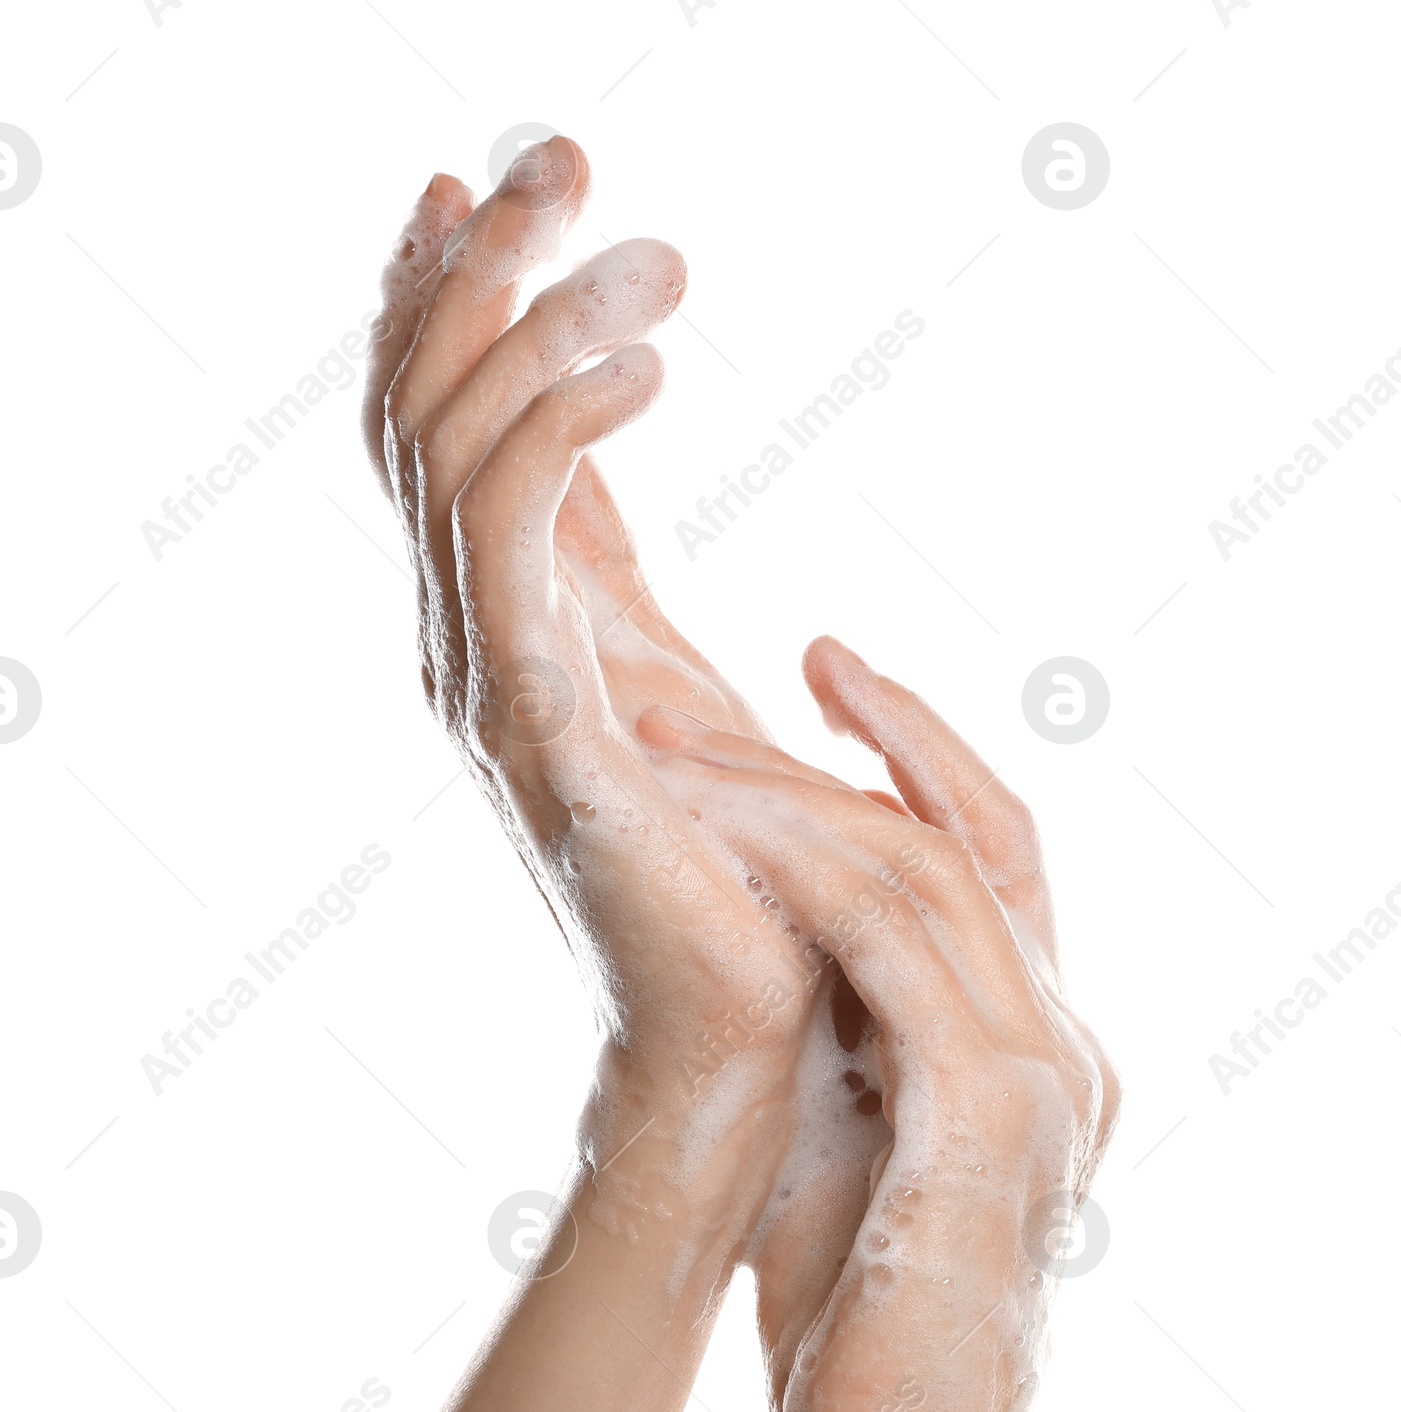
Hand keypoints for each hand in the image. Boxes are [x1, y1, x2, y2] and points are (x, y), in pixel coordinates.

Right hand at [361, 145, 806, 1167]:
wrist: (745, 1037)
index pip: (432, 427)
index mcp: (504, 631)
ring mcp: (492, 685)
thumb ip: (611, 567)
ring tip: (652, 254)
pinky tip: (651, 361)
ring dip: (536, 318)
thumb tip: (596, 442)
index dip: (440, 292)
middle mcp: (470, 646)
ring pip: (454, 446)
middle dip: (480, 261)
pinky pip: (514, 531)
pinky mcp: (545, 723)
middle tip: (567, 148)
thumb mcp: (669, 678)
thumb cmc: (737, 876)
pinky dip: (562, 422)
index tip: (493, 175)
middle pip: (418, 408)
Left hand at [640, 636, 1120, 1411]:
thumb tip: (768, 946)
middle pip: (965, 834)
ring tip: (673, 747)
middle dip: (833, 745)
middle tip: (702, 689)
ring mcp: (1044, 1078)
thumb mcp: (853, 1145)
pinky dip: (810, 879)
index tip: (821, 663)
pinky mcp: (992, 1124)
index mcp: (1038, 1044)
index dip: (915, 743)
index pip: (992, 851)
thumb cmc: (864, 1327)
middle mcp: (1063, 1043)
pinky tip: (719, 839)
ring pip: (927, 872)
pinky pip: (905, 953)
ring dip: (790, 797)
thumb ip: (845, 1038)